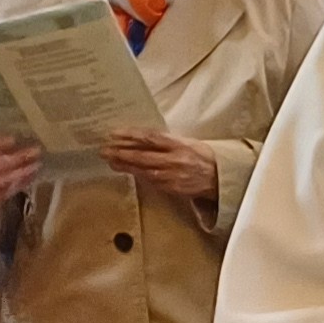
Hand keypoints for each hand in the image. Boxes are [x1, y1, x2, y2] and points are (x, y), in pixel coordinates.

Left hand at [98, 127, 220, 213]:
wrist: (219, 178)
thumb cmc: (203, 158)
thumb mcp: (187, 142)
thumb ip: (167, 141)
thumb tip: (142, 138)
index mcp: (179, 145)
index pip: (150, 138)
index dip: (130, 136)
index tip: (114, 134)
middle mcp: (174, 160)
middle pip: (142, 156)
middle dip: (120, 153)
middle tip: (104, 150)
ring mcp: (171, 176)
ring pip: (142, 170)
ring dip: (124, 165)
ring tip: (110, 161)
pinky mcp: (170, 188)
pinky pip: (150, 181)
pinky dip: (137, 175)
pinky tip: (126, 171)